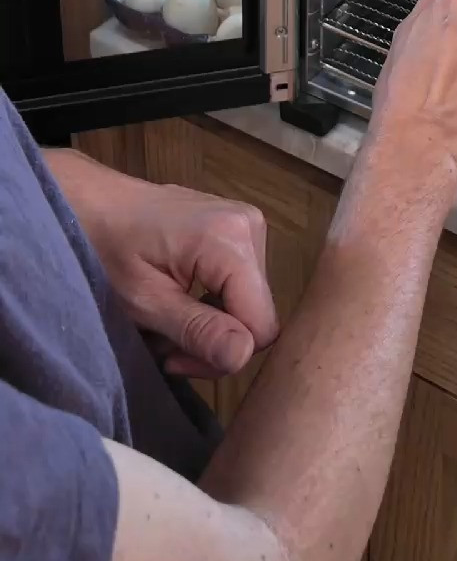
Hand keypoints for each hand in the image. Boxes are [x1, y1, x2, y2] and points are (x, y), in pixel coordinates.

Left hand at [47, 152, 278, 377]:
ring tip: (165, 320)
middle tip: (165, 346)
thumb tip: (242, 356)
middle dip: (212, 340)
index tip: (176, 358)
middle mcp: (251, 226)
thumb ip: (196, 330)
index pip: (261, 326)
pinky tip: (179, 298)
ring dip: (210, 324)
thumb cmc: (105, 250)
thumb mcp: (144, 301)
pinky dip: (211, 301)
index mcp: (231, 240)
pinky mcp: (239, 227)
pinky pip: (240, 283)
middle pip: (256, 314)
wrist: (90, 202)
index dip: (224, 354)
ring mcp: (248, 223)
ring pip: (249, 302)